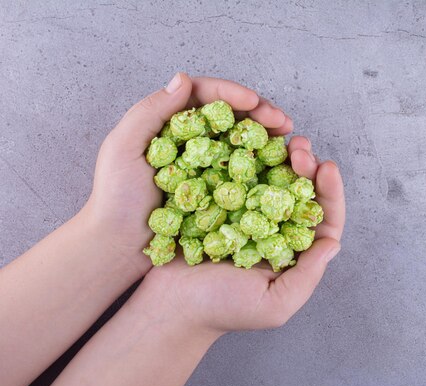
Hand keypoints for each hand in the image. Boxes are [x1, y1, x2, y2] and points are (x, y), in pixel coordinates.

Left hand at [81, 73, 292, 277]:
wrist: (119, 246)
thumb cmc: (115, 199)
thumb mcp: (123, 148)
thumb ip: (150, 111)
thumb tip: (184, 78)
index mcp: (169, 123)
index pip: (205, 97)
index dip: (232, 94)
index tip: (253, 102)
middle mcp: (191, 141)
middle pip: (231, 117)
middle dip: (260, 114)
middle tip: (283, 121)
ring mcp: (206, 167)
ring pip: (242, 142)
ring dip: (267, 138)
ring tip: (289, 140)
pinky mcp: (216, 192)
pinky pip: (243, 173)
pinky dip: (264, 166)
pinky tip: (281, 166)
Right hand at [142, 136, 344, 332]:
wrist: (169, 305)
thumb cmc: (222, 310)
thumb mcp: (274, 305)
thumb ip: (306, 277)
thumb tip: (334, 243)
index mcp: (293, 253)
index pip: (322, 220)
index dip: (330, 194)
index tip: (327, 168)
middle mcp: (274, 230)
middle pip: (300, 193)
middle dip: (306, 167)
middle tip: (301, 146)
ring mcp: (247, 214)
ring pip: (273, 179)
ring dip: (281, 156)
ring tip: (284, 138)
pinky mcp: (220, 204)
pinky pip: (239, 176)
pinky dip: (247, 158)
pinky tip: (250, 143)